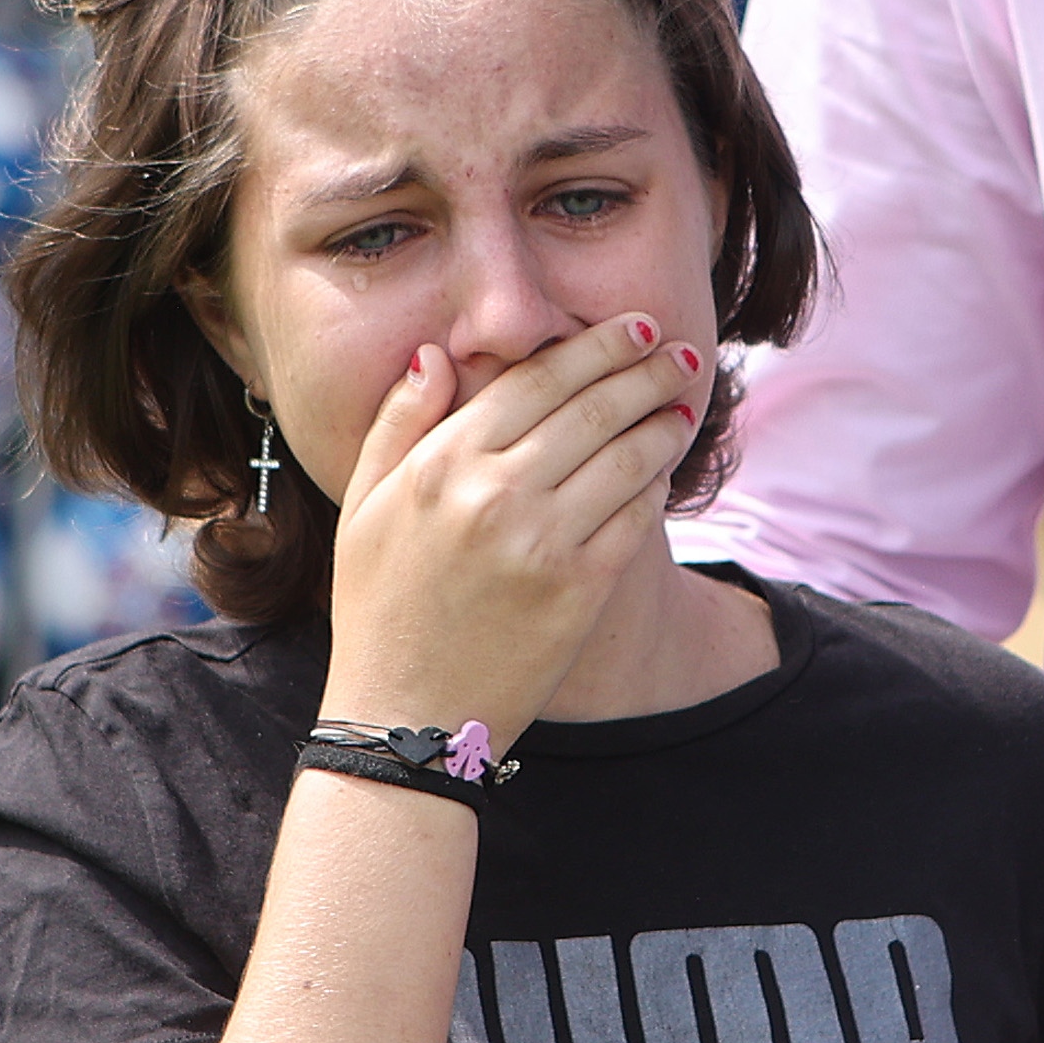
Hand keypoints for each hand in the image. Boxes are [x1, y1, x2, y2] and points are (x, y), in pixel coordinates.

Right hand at [321, 314, 706, 735]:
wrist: (405, 714)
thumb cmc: (379, 607)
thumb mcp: (362, 507)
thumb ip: (398, 423)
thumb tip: (433, 353)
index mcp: (440, 466)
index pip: (534, 381)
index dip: (594, 348)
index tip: (634, 328)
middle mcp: (493, 495)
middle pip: (592, 409)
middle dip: (645, 371)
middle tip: (681, 352)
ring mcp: (541, 543)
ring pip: (625, 459)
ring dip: (662, 423)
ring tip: (681, 404)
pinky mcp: (579, 590)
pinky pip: (635, 519)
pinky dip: (656, 487)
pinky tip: (665, 471)